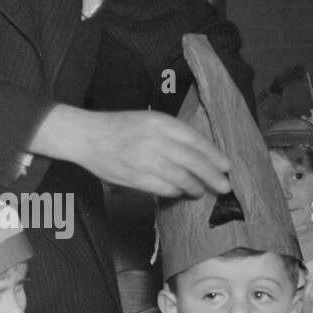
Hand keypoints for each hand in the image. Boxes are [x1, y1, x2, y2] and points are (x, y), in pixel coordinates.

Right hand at [30, 106, 230, 197]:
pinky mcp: (136, 178)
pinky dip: (175, 192)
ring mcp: (145, 160)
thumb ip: (171, 133)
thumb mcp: (148, 120)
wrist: (87, 136)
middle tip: (224, 186)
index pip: (195, 140)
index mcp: (160, 122)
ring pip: (181, 178)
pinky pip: (164, 189)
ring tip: (201, 190)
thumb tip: (200, 153)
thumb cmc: (119, 128)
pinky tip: (179, 192)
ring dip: (195, 187)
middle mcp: (155, 140)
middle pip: (193, 161)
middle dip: (212, 175)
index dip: (214, 155)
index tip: (226, 166)